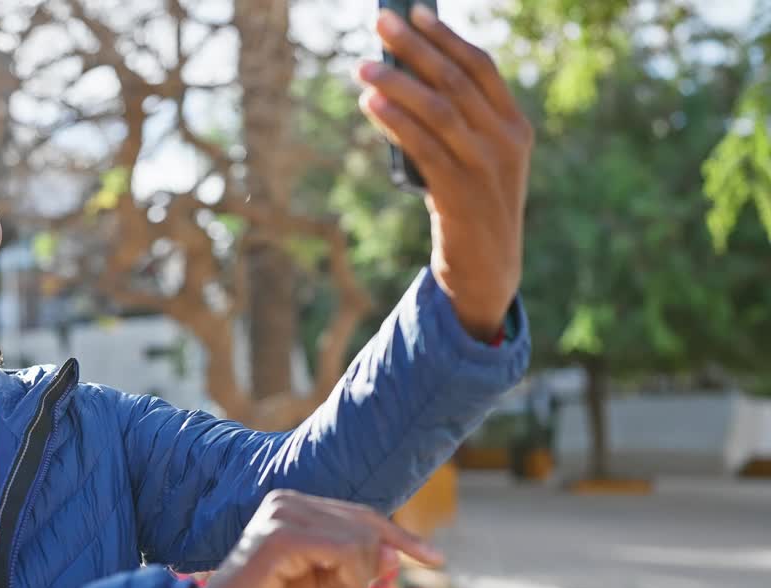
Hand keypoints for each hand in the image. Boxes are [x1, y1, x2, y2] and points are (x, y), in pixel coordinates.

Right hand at [188, 489, 443, 587]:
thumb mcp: (322, 587)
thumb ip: (355, 566)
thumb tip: (397, 554)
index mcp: (297, 506)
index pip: (362, 515)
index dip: (401, 537)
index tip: (435, 560)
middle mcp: (288, 500)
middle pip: (366, 528)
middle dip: (366, 576)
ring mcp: (282, 513)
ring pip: (360, 542)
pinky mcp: (280, 536)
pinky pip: (343, 554)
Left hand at [356, 5, 532, 340]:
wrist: (488, 272)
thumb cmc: (473, 209)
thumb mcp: (479, 162)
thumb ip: (457, 125)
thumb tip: (402, 80)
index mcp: (516, 128)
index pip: (481, 68)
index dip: (445, 36)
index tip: (415, 11)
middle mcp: (504, 143)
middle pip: (454, 81)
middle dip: (414, 48)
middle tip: (380, 23)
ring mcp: (483, 168)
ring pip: (436, 110)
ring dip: (396, 82)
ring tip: (363, 67)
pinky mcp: (457, 193)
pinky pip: (421, 147)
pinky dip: (394, 121)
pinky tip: (371, 104)